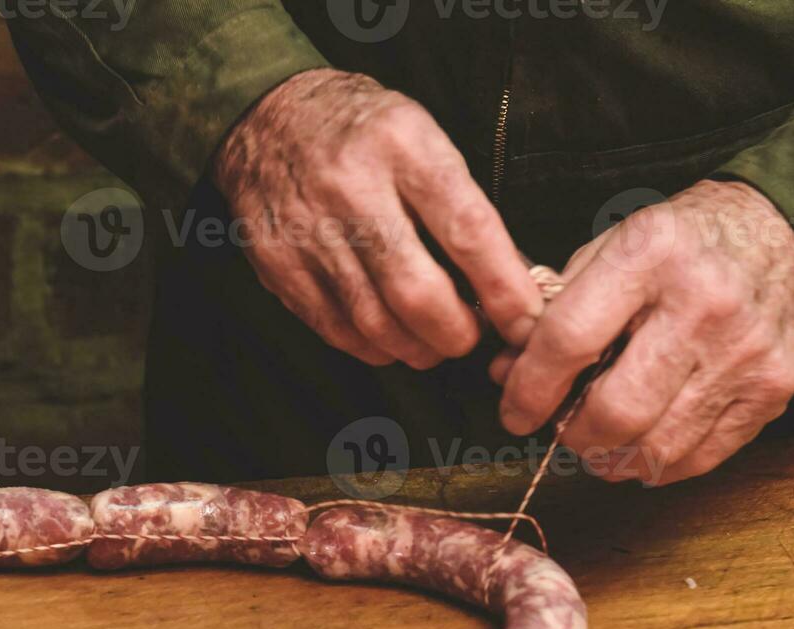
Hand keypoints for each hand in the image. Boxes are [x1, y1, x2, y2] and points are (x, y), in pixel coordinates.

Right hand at [213, 69, 542, 368]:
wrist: (268, 117)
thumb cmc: (362, 131)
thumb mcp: (420, 135)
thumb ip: (459, 201)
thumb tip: (508, 279)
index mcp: (402, 145)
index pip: (466, 230)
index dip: (504, 288)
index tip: (525, 320)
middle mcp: (351, 188)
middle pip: (416, 292)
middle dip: (457, 332)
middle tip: (473, 336)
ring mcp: (308, 231)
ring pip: (376, 323)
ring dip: (418, 348)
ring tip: (435, 341)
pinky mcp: (279, 264)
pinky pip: (336, 329)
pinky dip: (374, 346)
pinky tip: (390, 337)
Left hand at [493, 179, 793, 484]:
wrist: (789, 230)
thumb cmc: (682, 242)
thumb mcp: (611, 246)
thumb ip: (555, 310)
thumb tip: (506, 373)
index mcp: (650, 255)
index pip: (569, 341)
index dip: (529, 389)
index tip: (515, 411)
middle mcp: (704, 304)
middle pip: (616, 409)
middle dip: (572, 434)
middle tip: (561, 428)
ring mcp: (744, 352)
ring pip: (657, 446)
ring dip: (611, 457)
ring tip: (598, 440)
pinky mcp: (773, 389)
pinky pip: (699, 456)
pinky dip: (657, 464)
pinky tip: (641, 445)